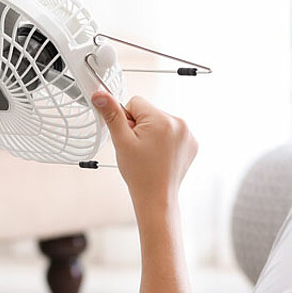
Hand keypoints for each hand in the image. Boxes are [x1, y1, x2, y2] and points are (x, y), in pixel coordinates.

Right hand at [90, 91, 197, 209]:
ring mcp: (188, 134)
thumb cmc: (140, 174)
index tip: (130, 138)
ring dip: (152, 133)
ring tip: (149, 154)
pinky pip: (172, 132)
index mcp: (162, 120)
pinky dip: (165, 141)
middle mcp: (179, 123)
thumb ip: (112, 115)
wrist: (157, 198)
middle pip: (149, 112)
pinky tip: (160, 156)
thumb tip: (100, 94)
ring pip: (160, 122)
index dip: (127, 120)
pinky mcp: (191, 143)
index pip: (136, 102)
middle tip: (139, 149)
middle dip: (140, 127)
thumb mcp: (121, 142)